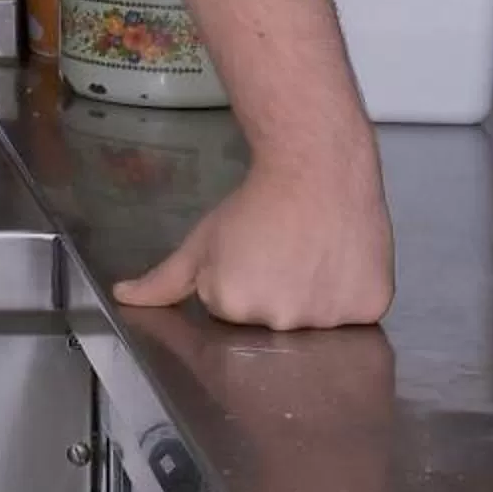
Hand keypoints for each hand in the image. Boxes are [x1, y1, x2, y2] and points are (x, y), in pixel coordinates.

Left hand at [115, 156, 392, 329]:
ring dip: (311, 296)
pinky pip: (354, 316)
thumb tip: (123, 297)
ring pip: (313, 321)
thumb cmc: (254, 204)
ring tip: (311, 255)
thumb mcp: (201, 241)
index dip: (237, 281)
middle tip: (281, 255)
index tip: (250, 256)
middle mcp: (279, 321)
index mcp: (231, 306)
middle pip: (270, 321)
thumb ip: (162, 280)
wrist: (317, 170)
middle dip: (271, 293)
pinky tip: (340, 263)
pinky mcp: (369, 310)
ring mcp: (327, 320)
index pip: (231, 312)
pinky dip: (348, 295)